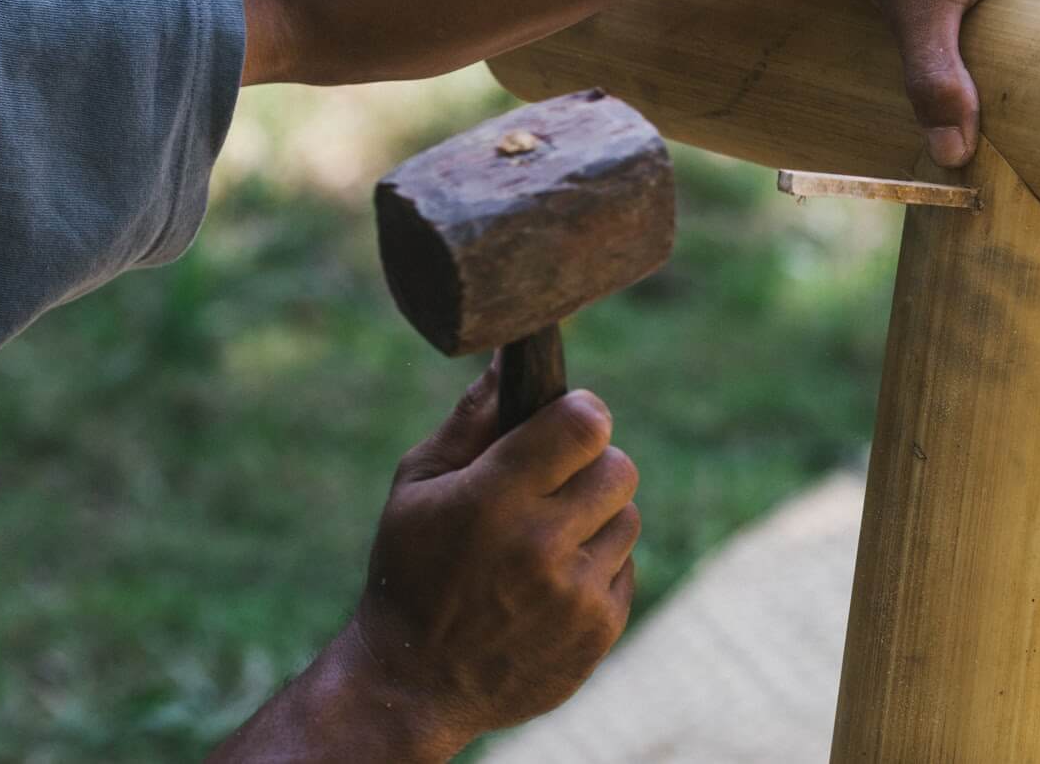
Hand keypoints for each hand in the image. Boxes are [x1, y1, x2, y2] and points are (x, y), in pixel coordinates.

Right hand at [356, 362, 639, 753]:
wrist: (414, 683)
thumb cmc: (410, 569)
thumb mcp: (417, 486)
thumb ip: (470, 420)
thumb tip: (508, 357)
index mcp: (494, 498)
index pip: (585, 423)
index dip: (581, 414)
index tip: (565, 423)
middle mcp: (542, 545)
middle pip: (618, 466)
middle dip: (590, 464)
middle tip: (555, 482)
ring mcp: (576, 594)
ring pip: (629, 517)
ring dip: (597, 517)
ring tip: (549, 536)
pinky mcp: (599, 631)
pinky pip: (627, 568)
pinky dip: (598, 566)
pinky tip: (553, 580)